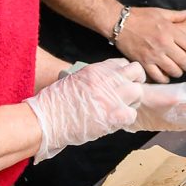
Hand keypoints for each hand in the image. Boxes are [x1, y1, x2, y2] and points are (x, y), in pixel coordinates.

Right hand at [25, 58, 144, 162]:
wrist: (46, 118)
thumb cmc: (55, 102)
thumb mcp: (75, 79)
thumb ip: (93, 79)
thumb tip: (104, 83)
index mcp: (96, 69)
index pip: (123, 64)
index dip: (124, 74)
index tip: (120, 83)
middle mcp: (107, 79)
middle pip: (137, 72)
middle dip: (135, 83)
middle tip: (127, 96)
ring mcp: (112, 96)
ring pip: (138, 92)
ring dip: (132, 102)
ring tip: (120, 110)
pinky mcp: (114, 115)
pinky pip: (132, 114)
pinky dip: (126, 119)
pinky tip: (115, 122)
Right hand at [117, 7, 185, 83]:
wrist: (120, 23)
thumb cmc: (140, 16)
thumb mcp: (160, 12)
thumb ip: (176, 15)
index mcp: (170, 31)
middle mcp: (164, 44)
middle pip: (184, 61)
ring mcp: (154, 55)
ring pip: (173, 71)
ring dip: (178, 72)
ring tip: (177, 70)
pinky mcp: (143, 62)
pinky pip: (158, 76)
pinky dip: (164, 79)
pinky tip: (165, 76)